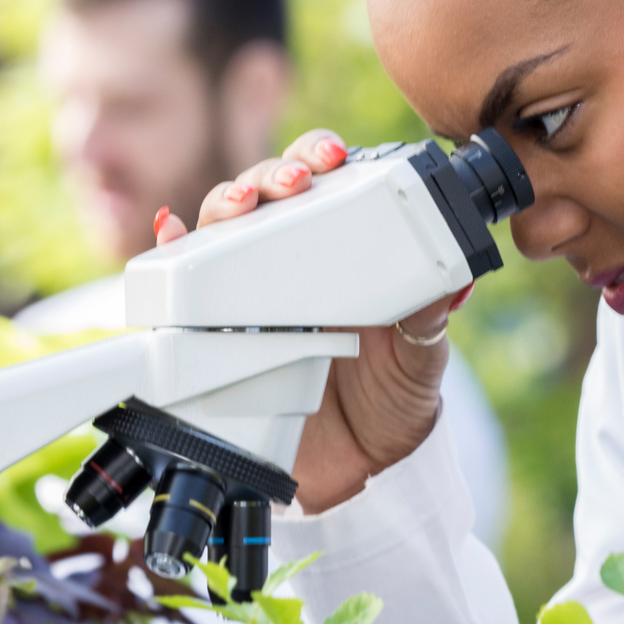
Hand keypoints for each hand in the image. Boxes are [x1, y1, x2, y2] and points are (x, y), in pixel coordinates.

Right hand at [155, 129, 470, 512]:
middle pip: (266, 193)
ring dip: (224, 203)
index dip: (319, 155)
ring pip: (221, 227)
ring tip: (240, 205)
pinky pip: (180, 286)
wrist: (357, 468)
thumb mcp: (420, 358)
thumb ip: (431, 321)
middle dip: (271, 175)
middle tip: (292, 183)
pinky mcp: (212, 332)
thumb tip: (454, 283)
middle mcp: (289, 262)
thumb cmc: (391, 400)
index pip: (324, 182)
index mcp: (342, 252)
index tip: (332, 157)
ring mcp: (247, 295)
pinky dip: (169, 251)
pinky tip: (171, 234)